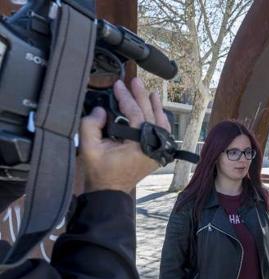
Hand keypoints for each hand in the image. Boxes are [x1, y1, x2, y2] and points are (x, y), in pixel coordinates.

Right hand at [79, 78, 170, 193]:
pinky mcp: (157, 153)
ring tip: (150, 93)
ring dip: (154, 106)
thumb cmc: (100, 171)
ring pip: (161, 122)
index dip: (126, 97)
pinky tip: (156, 110)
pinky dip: (160, 120)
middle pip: (150, 114)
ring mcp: (157, 151)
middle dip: (141, 95)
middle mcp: (152, 146)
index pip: (135, 113)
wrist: (110, 190)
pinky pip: (163, 132)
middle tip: (135, 81)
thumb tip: (101, 110)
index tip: (118, 84)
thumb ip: (91, 125)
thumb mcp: (89, 148)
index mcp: (138, 144)